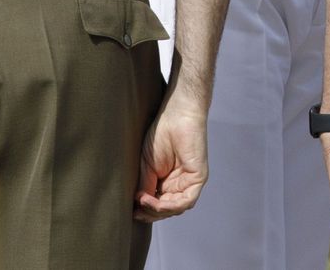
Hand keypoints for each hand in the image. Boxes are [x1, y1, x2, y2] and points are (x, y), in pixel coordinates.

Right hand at [135, 101, 207, 222]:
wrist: (175, 116)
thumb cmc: (161, 135)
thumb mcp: (147, 167)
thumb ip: (146, 187)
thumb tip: (139, 206)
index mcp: (168, 182)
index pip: (159, 205)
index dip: (146, 211)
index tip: (131, 211)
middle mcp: (180, 184)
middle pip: (167, 210)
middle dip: (150, 213)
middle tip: (136, 211)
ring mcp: (190, 182)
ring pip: (176, 208)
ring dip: (158, 210)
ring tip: (143, 202)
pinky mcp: (198, 178)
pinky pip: (186, 200)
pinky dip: (170, 205)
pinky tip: (155, 201)